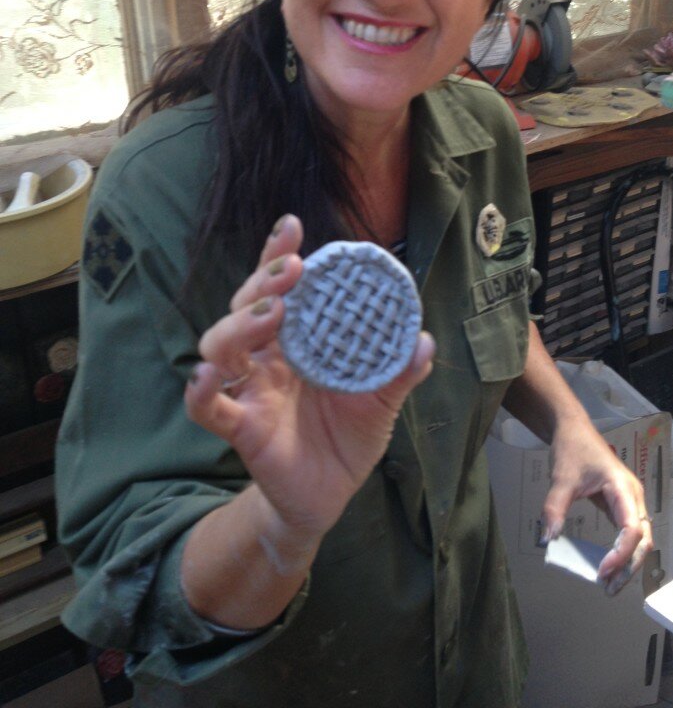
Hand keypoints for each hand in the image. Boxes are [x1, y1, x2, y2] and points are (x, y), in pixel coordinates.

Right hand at [184, 214, 433, 539]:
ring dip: (239, 323)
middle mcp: (267, 357)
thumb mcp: (382, 401)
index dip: (278, 256)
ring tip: (271, 313)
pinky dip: (200, 390)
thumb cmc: (349, 438)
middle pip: (246, 305)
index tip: (291, 226)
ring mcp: (249, 389)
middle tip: (293, 270)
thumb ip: (400, 371)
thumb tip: (424, 341)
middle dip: (264, 281)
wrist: (330, 496)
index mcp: (298, 341)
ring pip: (221, 343)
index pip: (281, 288)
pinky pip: (207, 407)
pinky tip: (206, 375)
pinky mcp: (239, 427)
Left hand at [543, 421, 652, 595]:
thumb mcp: (561, 479)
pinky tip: (609, 566)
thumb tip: (548, 540)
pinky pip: (628, 533)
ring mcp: (629, 501)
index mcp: (623, 489)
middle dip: (629, 567)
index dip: (621, 554)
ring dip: (628, 563)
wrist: (573, 429)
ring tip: (609, 584)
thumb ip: (554, 509)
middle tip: (608, 588)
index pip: (632, 529)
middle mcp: (633, 497)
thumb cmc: (572, 449)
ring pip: (640, 539)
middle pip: (643, 540)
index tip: (602, 570)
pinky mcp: (621, 505)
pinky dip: (622, 552)